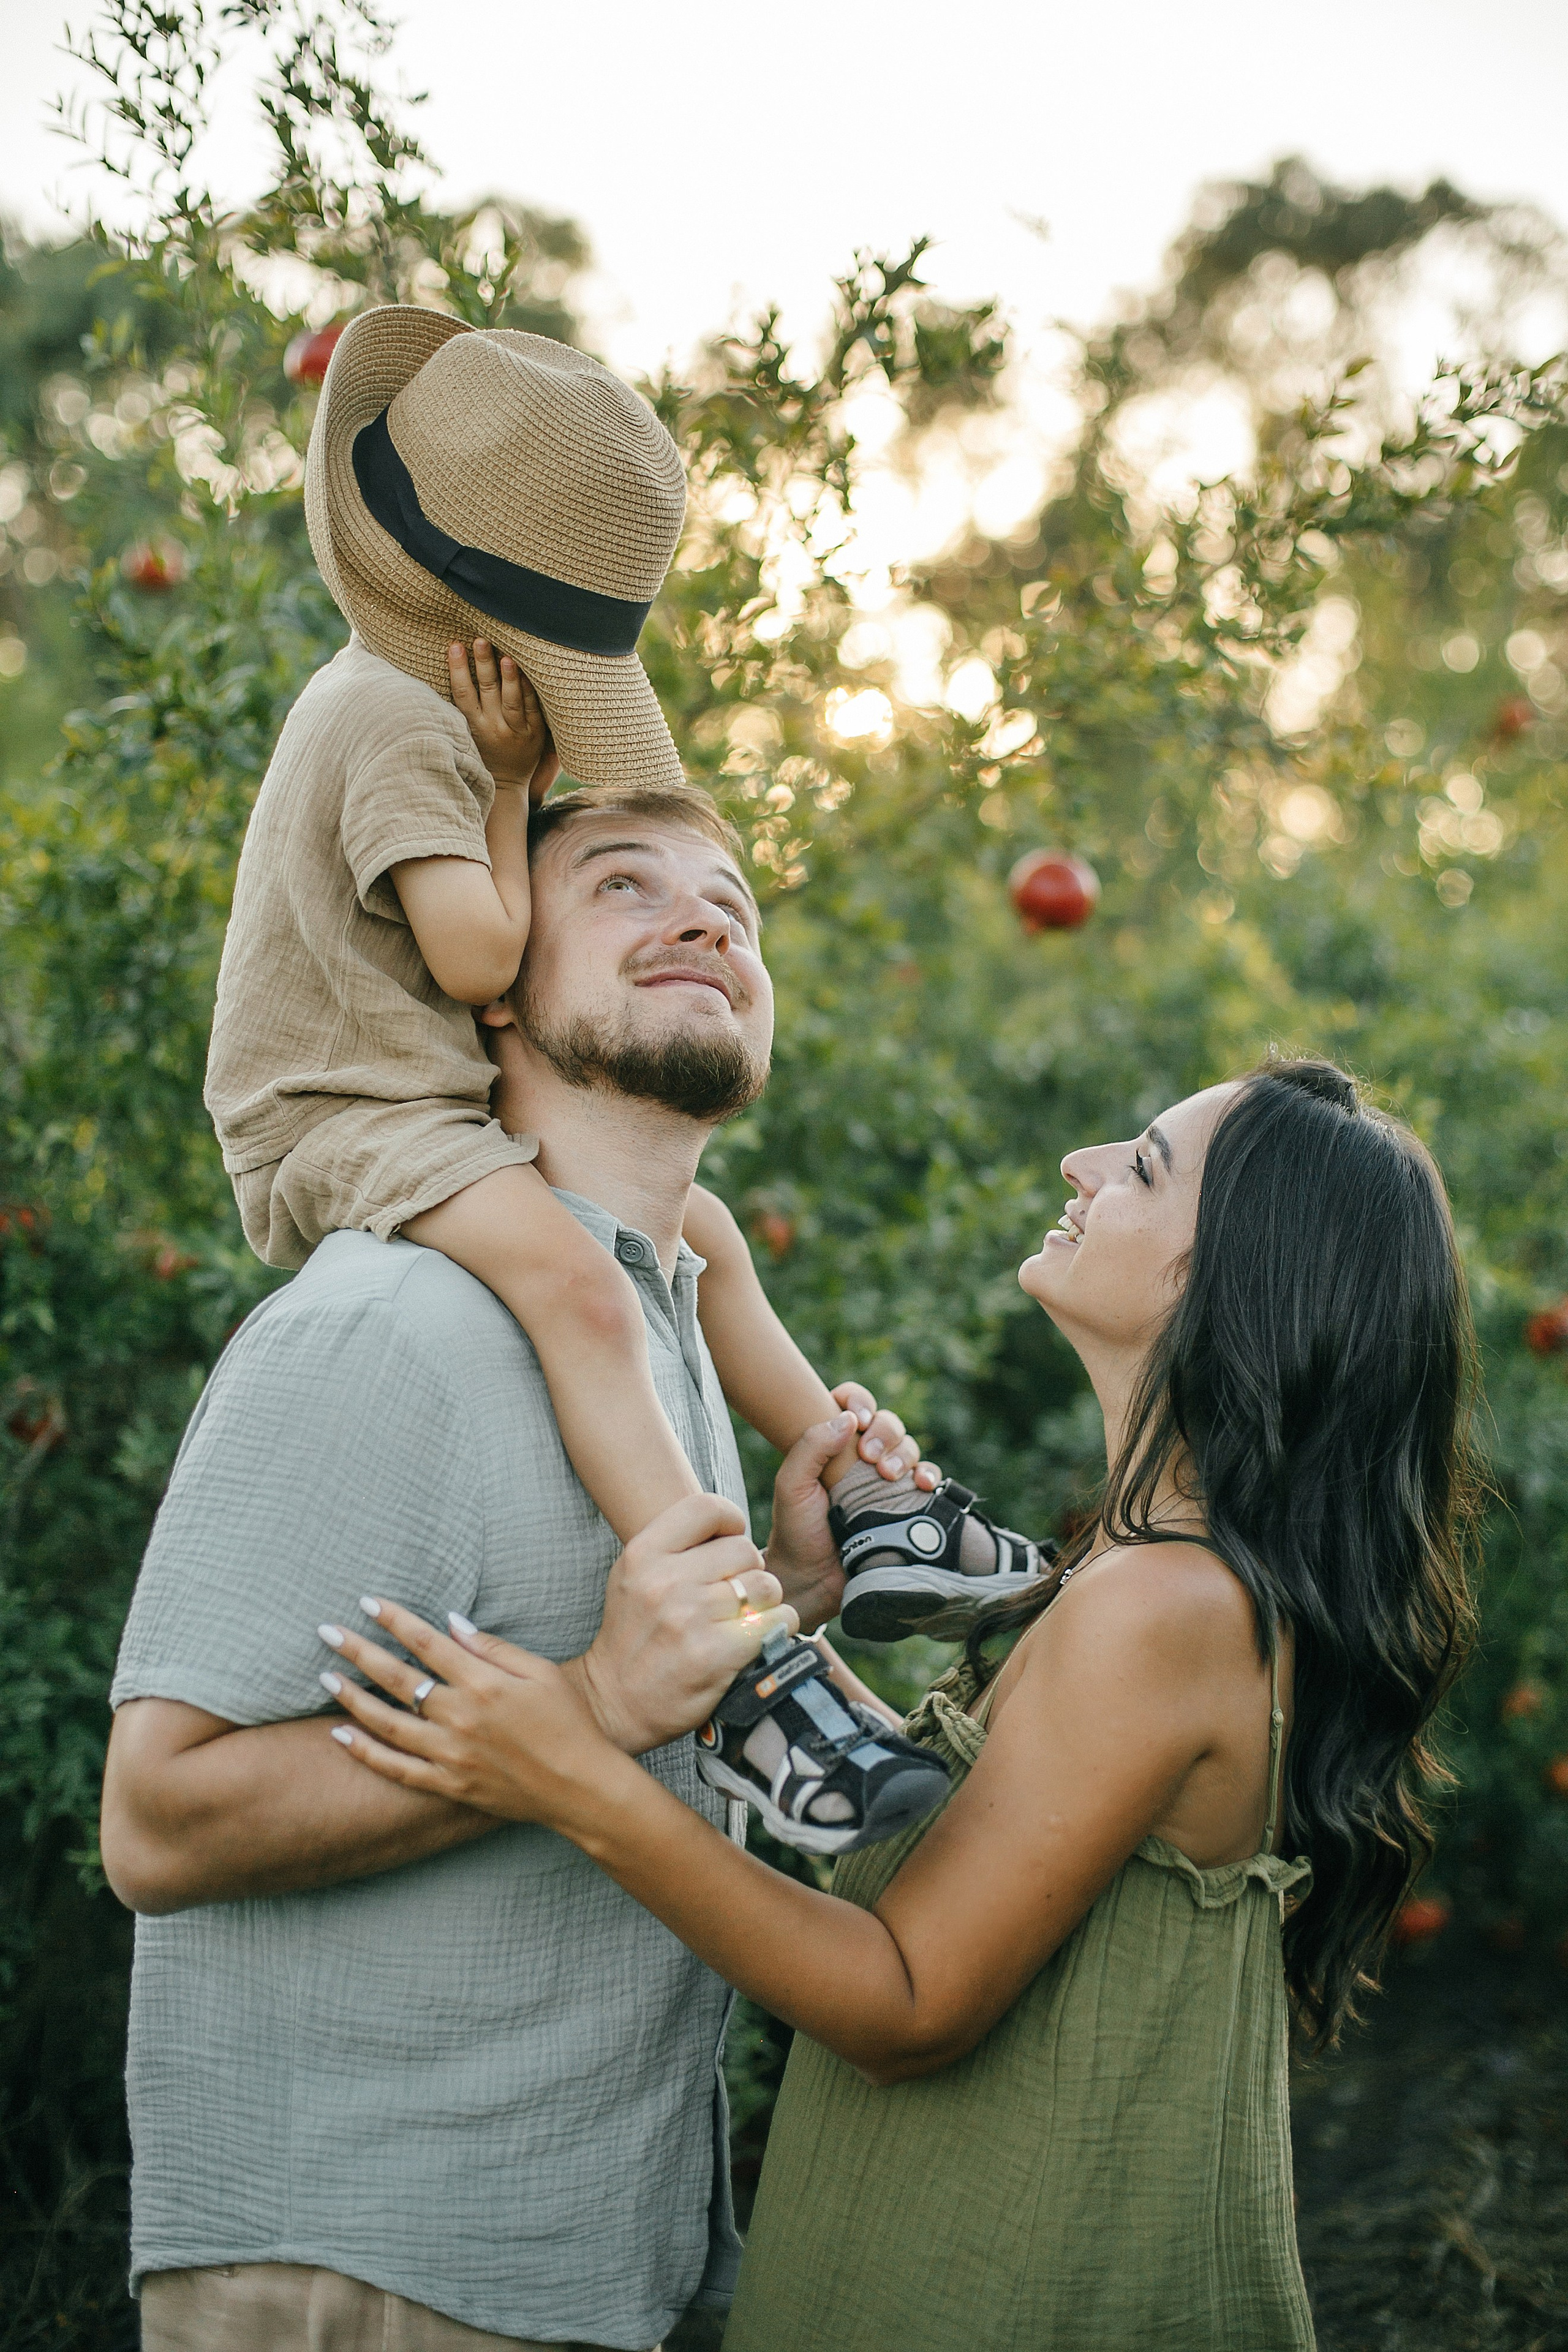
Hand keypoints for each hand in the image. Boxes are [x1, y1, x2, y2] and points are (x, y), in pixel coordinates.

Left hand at [319, 1599, 619, 1826]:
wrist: (581, 1788)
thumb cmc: (569, 1722)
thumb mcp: (541, 1673)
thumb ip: (493, 1647)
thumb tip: (450, 1622)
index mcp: (483, 1684)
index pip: (426, 1642)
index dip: (394, 1620)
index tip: (366, 1602)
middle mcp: (460, 1718)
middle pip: (396, 1678)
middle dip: (358, 1651)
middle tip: (325, 1632)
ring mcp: (450, 1755)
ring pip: (387, 1724)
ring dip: (352, 1699)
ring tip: (325, 1678)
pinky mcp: (448, 1785)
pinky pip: (396, 1769)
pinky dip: (365, 1753)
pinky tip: (341, 1736)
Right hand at [448, 638, 559, 800]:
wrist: (505, 784)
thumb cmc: (484, 751)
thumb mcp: (468, 731)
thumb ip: (465, 705)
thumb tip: (456, 666)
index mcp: (473, 725)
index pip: (463, 692)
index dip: (458, 668)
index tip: (455, 645)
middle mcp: (493, 728)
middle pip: (487, 690)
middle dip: (483, 664)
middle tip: (481, 639)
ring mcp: (516, 731)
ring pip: (512, 701)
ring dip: (509, 677)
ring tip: (506, 656)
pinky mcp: (535, 735)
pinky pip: (533, 709)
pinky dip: (530, 691)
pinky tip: (530, 672)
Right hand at [570, 1492, 795, 1751]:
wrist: (614, 1702)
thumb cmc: (633, 1635)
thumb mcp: (635, 1576)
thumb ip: (676, 1545)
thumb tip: (733, 1528)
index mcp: (643, 1554)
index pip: (707, 1507)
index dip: (731, 1522)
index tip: (729, 1544)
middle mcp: (665, 1581)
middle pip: (745, 1550)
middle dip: (749, 1571)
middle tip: (733, 1595)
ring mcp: (690, 1618)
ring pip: (766, 1585)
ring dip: (764, 1602)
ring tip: (743, 1618)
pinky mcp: (716, 1654)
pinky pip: (777, 1621)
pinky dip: (777, 1628)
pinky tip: (756, 1638)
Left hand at [766, 1407, 939, 1633]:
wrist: (814, 1580)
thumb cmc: (797, 1531)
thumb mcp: (791, 1485)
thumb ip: (810, 1446)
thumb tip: (847, 1419)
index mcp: (832, 1445)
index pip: (851, 1404)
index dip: (859, 1401)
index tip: (857, 1421)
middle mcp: (860, 1458)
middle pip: (886, 1422)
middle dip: (884, 1431)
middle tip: (871, 1458)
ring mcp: (885, 1481)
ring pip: (908, 1446)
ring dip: (904, 1453)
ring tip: (889, 1475)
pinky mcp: (905, 1504)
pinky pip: (927, 1478)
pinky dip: (929, 1474)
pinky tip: (923, 1484)